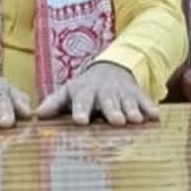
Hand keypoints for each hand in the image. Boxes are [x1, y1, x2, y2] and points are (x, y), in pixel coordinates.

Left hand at [36, 63, 159, 126]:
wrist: (110, 69)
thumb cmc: (84, 89)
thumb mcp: (68, 92)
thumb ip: (53, 104)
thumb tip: (34, 115)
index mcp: (85, 92)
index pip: (82, 101)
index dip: (81, 111)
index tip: (81, 121)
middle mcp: (104, 92)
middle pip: (108, 102)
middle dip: (113, 111)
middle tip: (116, 121)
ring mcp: (122, 93)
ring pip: (127, 102)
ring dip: (132, 110)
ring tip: (136, 120)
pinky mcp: (137, 94)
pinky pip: (144, 101)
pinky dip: (150, 108)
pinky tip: (156, 116)